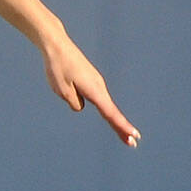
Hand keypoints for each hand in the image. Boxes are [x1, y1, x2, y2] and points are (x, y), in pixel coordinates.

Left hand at [40, 32, 139, 147]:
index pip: (110, 113)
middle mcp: (99, 87)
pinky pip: (93, 96)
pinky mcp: (91, 80)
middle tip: (133, 143)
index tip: (133, 136)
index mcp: (94, 91)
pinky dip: (97, 105)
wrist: (57, 47)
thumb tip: (80, 106)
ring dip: (111, 119)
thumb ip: (73, 102)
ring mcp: (96, 83)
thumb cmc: (58, 68)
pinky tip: (75, 89)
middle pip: (111, 112)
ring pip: (101, 105)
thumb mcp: (62, 90)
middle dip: (121, 128)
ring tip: (120, 133)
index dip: (121, 126)